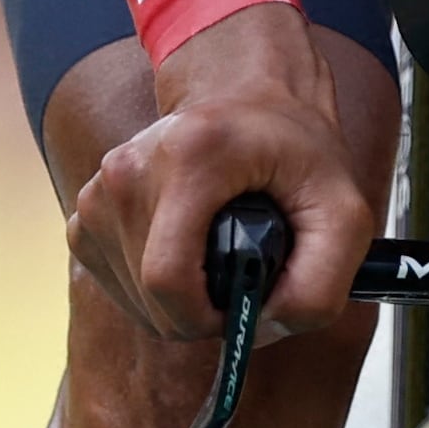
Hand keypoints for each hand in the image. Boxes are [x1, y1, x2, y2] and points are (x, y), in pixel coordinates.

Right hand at [78, 0, 377, 340]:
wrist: (247, 97)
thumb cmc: (295, 150)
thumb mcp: (343, 212)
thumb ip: (322, 284)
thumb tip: (263, 330)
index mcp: (189, 157)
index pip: (169, 279)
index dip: (209, 317)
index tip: (244, 305)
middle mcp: (128, 170)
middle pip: (152, 297)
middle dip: (202, 312)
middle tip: (243, 276)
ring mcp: (99, 192)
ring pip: (133, 299)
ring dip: (180, 303)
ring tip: (219, 257)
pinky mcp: (85, 213)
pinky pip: (117, 285)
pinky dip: (155, 291)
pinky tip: (188, 254)